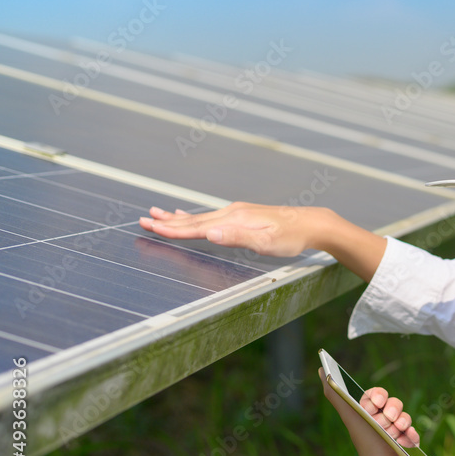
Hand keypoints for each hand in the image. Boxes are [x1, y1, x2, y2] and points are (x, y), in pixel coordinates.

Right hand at [140, 202, 387, 282]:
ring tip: (158, 215)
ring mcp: (237, 213)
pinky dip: (195, 217)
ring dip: (178, 218)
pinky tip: (192, 217)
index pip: (197, 227)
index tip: (151, 228)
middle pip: (193, 219)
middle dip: (167, 222)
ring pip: (201, 217)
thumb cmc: (291, 237)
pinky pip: (212, 216)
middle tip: (142, 220)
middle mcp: (232, 213)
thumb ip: (237, 238)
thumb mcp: (266, 242)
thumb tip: (210, 233)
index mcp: (234, 220)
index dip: (173, 230)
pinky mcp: (243, 216)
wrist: (311, 224)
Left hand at [320, 369, 430, 455]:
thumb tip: (320, 370)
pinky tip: (408, 444)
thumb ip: (337, 394)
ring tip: (398, 435)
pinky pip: (413, 432)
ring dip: (403, 421)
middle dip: (393, 408)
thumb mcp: (353, 418)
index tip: (376, 403)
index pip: (372, 396)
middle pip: (390, 403)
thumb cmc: (371, 448)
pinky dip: (412, 435)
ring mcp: (392, 437)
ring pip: (403, 416)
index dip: (377, 396)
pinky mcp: (406, 447)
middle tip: (388, 421)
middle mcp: (375, 427)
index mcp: (361, 419)